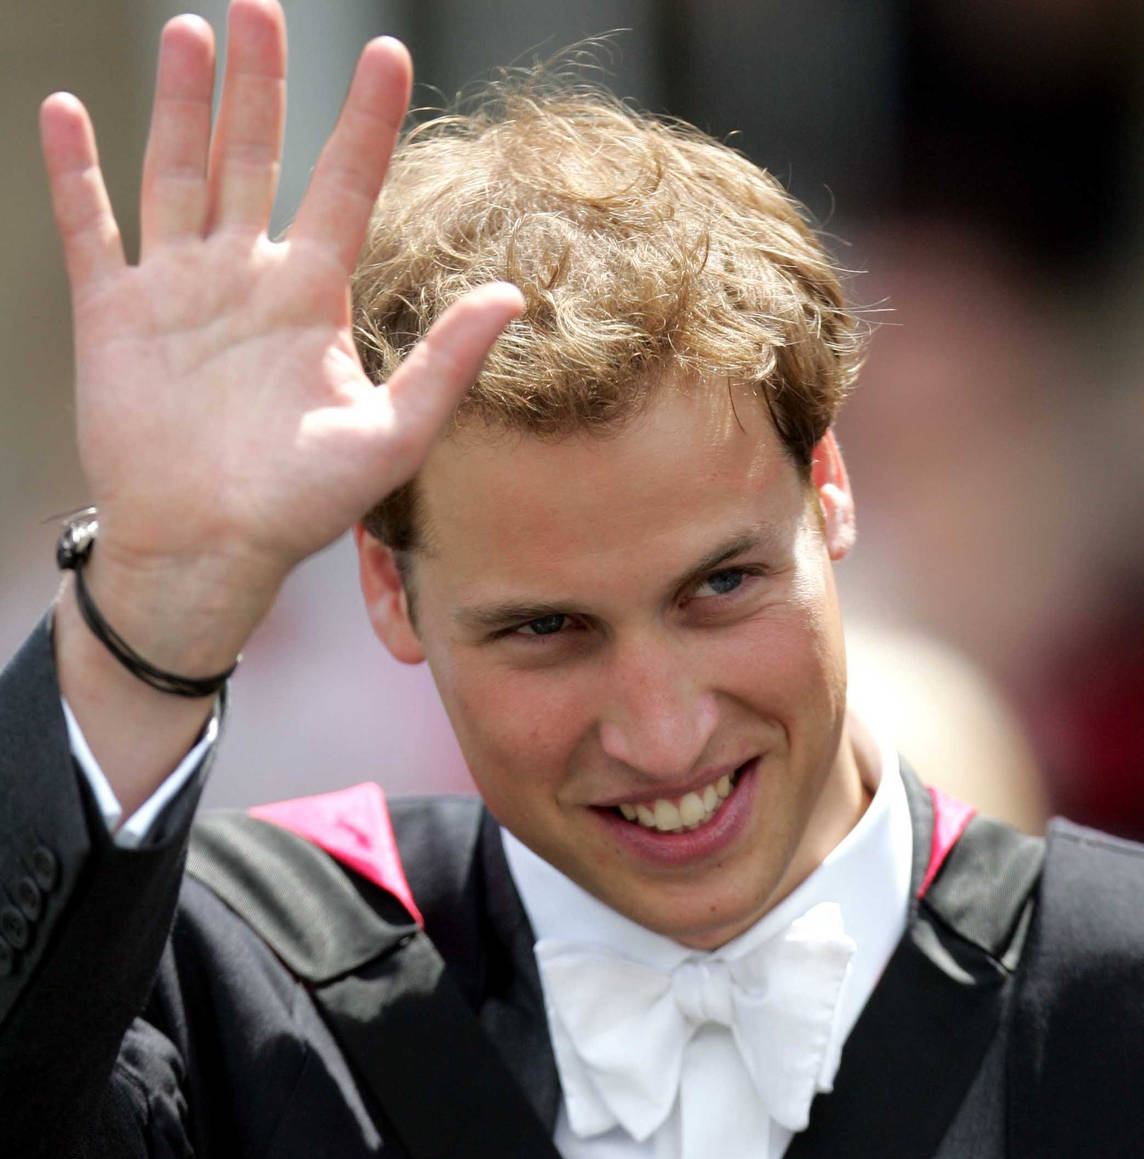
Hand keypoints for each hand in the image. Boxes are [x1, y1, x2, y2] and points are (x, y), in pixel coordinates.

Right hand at [40, 0, 521, 673]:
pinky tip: (64, 111)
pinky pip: (91, 228)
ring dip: (182, 104)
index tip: (389, 53)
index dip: (364, 121)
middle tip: (261, 3)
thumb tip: (511, 296)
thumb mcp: (389, 438)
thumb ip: (445, 365)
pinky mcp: (114, 313)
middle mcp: (245, 278)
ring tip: (191, 33)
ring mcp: (177, 289)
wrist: (208, 551)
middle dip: (260, 83)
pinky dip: (75, 173)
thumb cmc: (300, 507)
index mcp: (311, 297)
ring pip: (178, 171)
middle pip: (254, 155)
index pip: (344, 186)